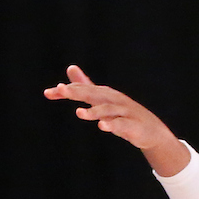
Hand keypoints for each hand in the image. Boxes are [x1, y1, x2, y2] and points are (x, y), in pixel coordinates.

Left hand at [45, 66, 184, 169]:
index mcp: (104, 94)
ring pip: (107, 109)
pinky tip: (102, 127)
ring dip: (94, 111)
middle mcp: (113, 100)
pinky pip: (121, 125)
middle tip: (61, 90)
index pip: (82, 89)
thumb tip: (70, 68)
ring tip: (79, 113)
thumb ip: (85, 85)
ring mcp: (123, 112)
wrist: (150, 131)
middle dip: (77, 92)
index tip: (48, 93)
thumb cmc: (123, 114)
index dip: (66, 91)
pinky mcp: (131, 126)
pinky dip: (112, 125)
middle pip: (93, 94)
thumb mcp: (102, 100)